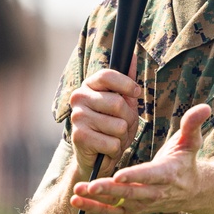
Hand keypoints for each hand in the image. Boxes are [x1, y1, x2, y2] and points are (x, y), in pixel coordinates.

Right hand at [70, 60, 139, 180]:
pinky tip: (106, 149)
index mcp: (89, 86)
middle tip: (121, 126)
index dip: (126, 84)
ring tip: (113, 138)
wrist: (96, 157)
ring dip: (122, 136)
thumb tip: (131, 55)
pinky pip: (112, 143)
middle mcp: (79, 98)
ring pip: (118, 126)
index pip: (107, 75)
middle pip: (117, 103)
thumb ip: (126, 81)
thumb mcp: (123, 103)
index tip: (136, 93)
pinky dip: (115, 149)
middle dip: (128, 119)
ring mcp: (77, 117)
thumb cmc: (111, 128)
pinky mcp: (79, 137)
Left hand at [71, 104, 211, 213]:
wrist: (190, 191)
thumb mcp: (191, 142)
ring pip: (118, 203)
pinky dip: (94, 208)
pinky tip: (76, 201)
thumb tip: (205, 107)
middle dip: (110, 190)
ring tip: (77, 192)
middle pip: (130, 193)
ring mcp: (142, 204)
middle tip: (90, 185)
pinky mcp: (132, 209)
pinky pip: (111, 210)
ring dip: (97, 200)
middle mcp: (154, 193)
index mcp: (167, 174)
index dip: (135, 177)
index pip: (150, 176)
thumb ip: (193, 125)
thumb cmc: (185, 161)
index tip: (119, 176)